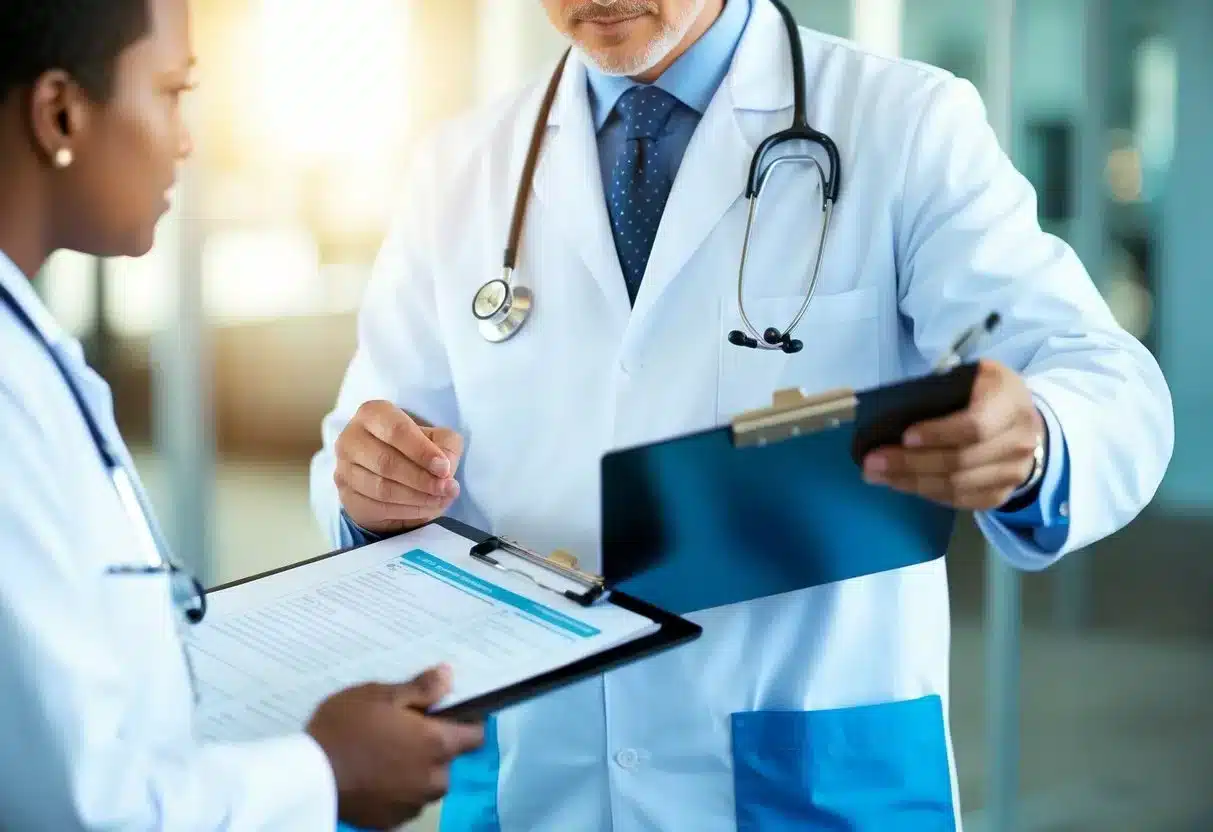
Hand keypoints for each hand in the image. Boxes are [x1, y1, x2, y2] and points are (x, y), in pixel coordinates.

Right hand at [306, 665, 484, 829]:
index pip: (475, 736)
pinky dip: (396, 790)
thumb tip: (449, 676)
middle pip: (448, 761)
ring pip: (426, 783)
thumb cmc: (346, 727)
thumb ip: (421, 689)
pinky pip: (405, 802)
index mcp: (437, 745)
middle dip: (433, 747)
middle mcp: (433, 779)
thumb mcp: (381, 695)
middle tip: (403, 731)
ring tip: (384, 754)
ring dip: (416, 770)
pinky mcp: (391, 822)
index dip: (466, 722)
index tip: (447, 714)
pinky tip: (373, 776)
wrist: (307, 775)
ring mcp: (412, 804)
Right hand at [334, 400, 463, 535]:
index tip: (444, 469)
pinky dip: (406, 511)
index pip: (396, 430)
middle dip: (422, 479)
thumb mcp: (438, 438)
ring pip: (381, 488)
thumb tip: (445, 470)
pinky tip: (425, 509)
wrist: (392, 474)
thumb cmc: (416, 448)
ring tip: (441, 500)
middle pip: (386, 462)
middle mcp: (351, 438)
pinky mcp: (346, 496)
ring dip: (417, 498)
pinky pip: (377, 507)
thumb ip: (446, 447)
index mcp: (373, 414)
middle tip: (447, 489)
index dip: (422, 452)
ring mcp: (344, 468)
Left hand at [862, 359, 1043, 510]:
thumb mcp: (972, 374)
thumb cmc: (985, 391)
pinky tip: (901, 484)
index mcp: (1010, 401)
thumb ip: (943, 387)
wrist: (1023, 420)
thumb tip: (894, 411)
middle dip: (910, 463)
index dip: (938, 434)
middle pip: (960, 461)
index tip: (904, 437)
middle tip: (871, 462)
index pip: (975, 426)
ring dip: (911, 482)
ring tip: (877, 475)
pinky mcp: (1003, 493)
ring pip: (957, 485)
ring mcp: (1015, 471)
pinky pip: (961, 500)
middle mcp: (1020, 439)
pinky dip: (928, 494)